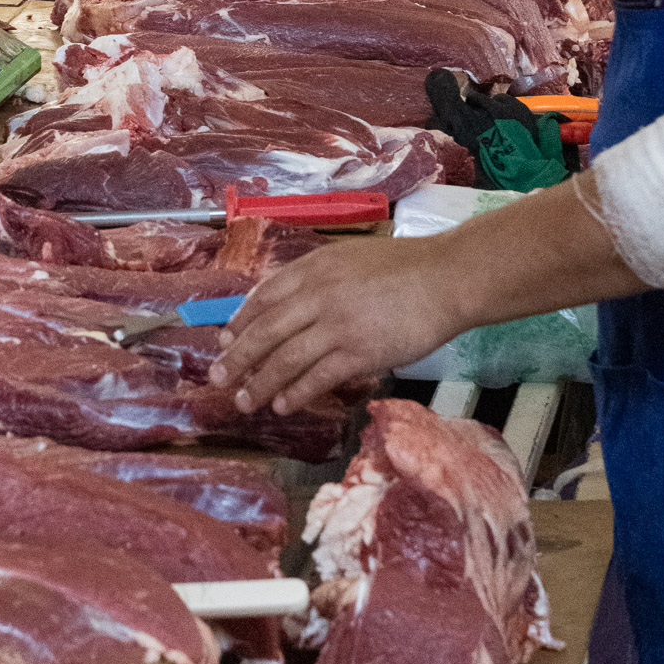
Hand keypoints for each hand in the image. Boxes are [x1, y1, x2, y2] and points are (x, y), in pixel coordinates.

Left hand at [208, 234, 461, 415]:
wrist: (445, 278)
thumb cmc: (404, 268)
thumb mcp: (351, 258)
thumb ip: (319, 277)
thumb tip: (290, 304)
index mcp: (315, 266)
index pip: (265, 295)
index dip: (242, 320)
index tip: (227, 340)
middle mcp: (319, 293)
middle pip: (266, 330)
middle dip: (239, 357)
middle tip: (218, 376)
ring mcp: (337, 324)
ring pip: (285, 358)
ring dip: (260, 382)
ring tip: (245, 400)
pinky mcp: (358, 352)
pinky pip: (316, 377)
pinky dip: (295, 393)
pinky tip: (282, 404)